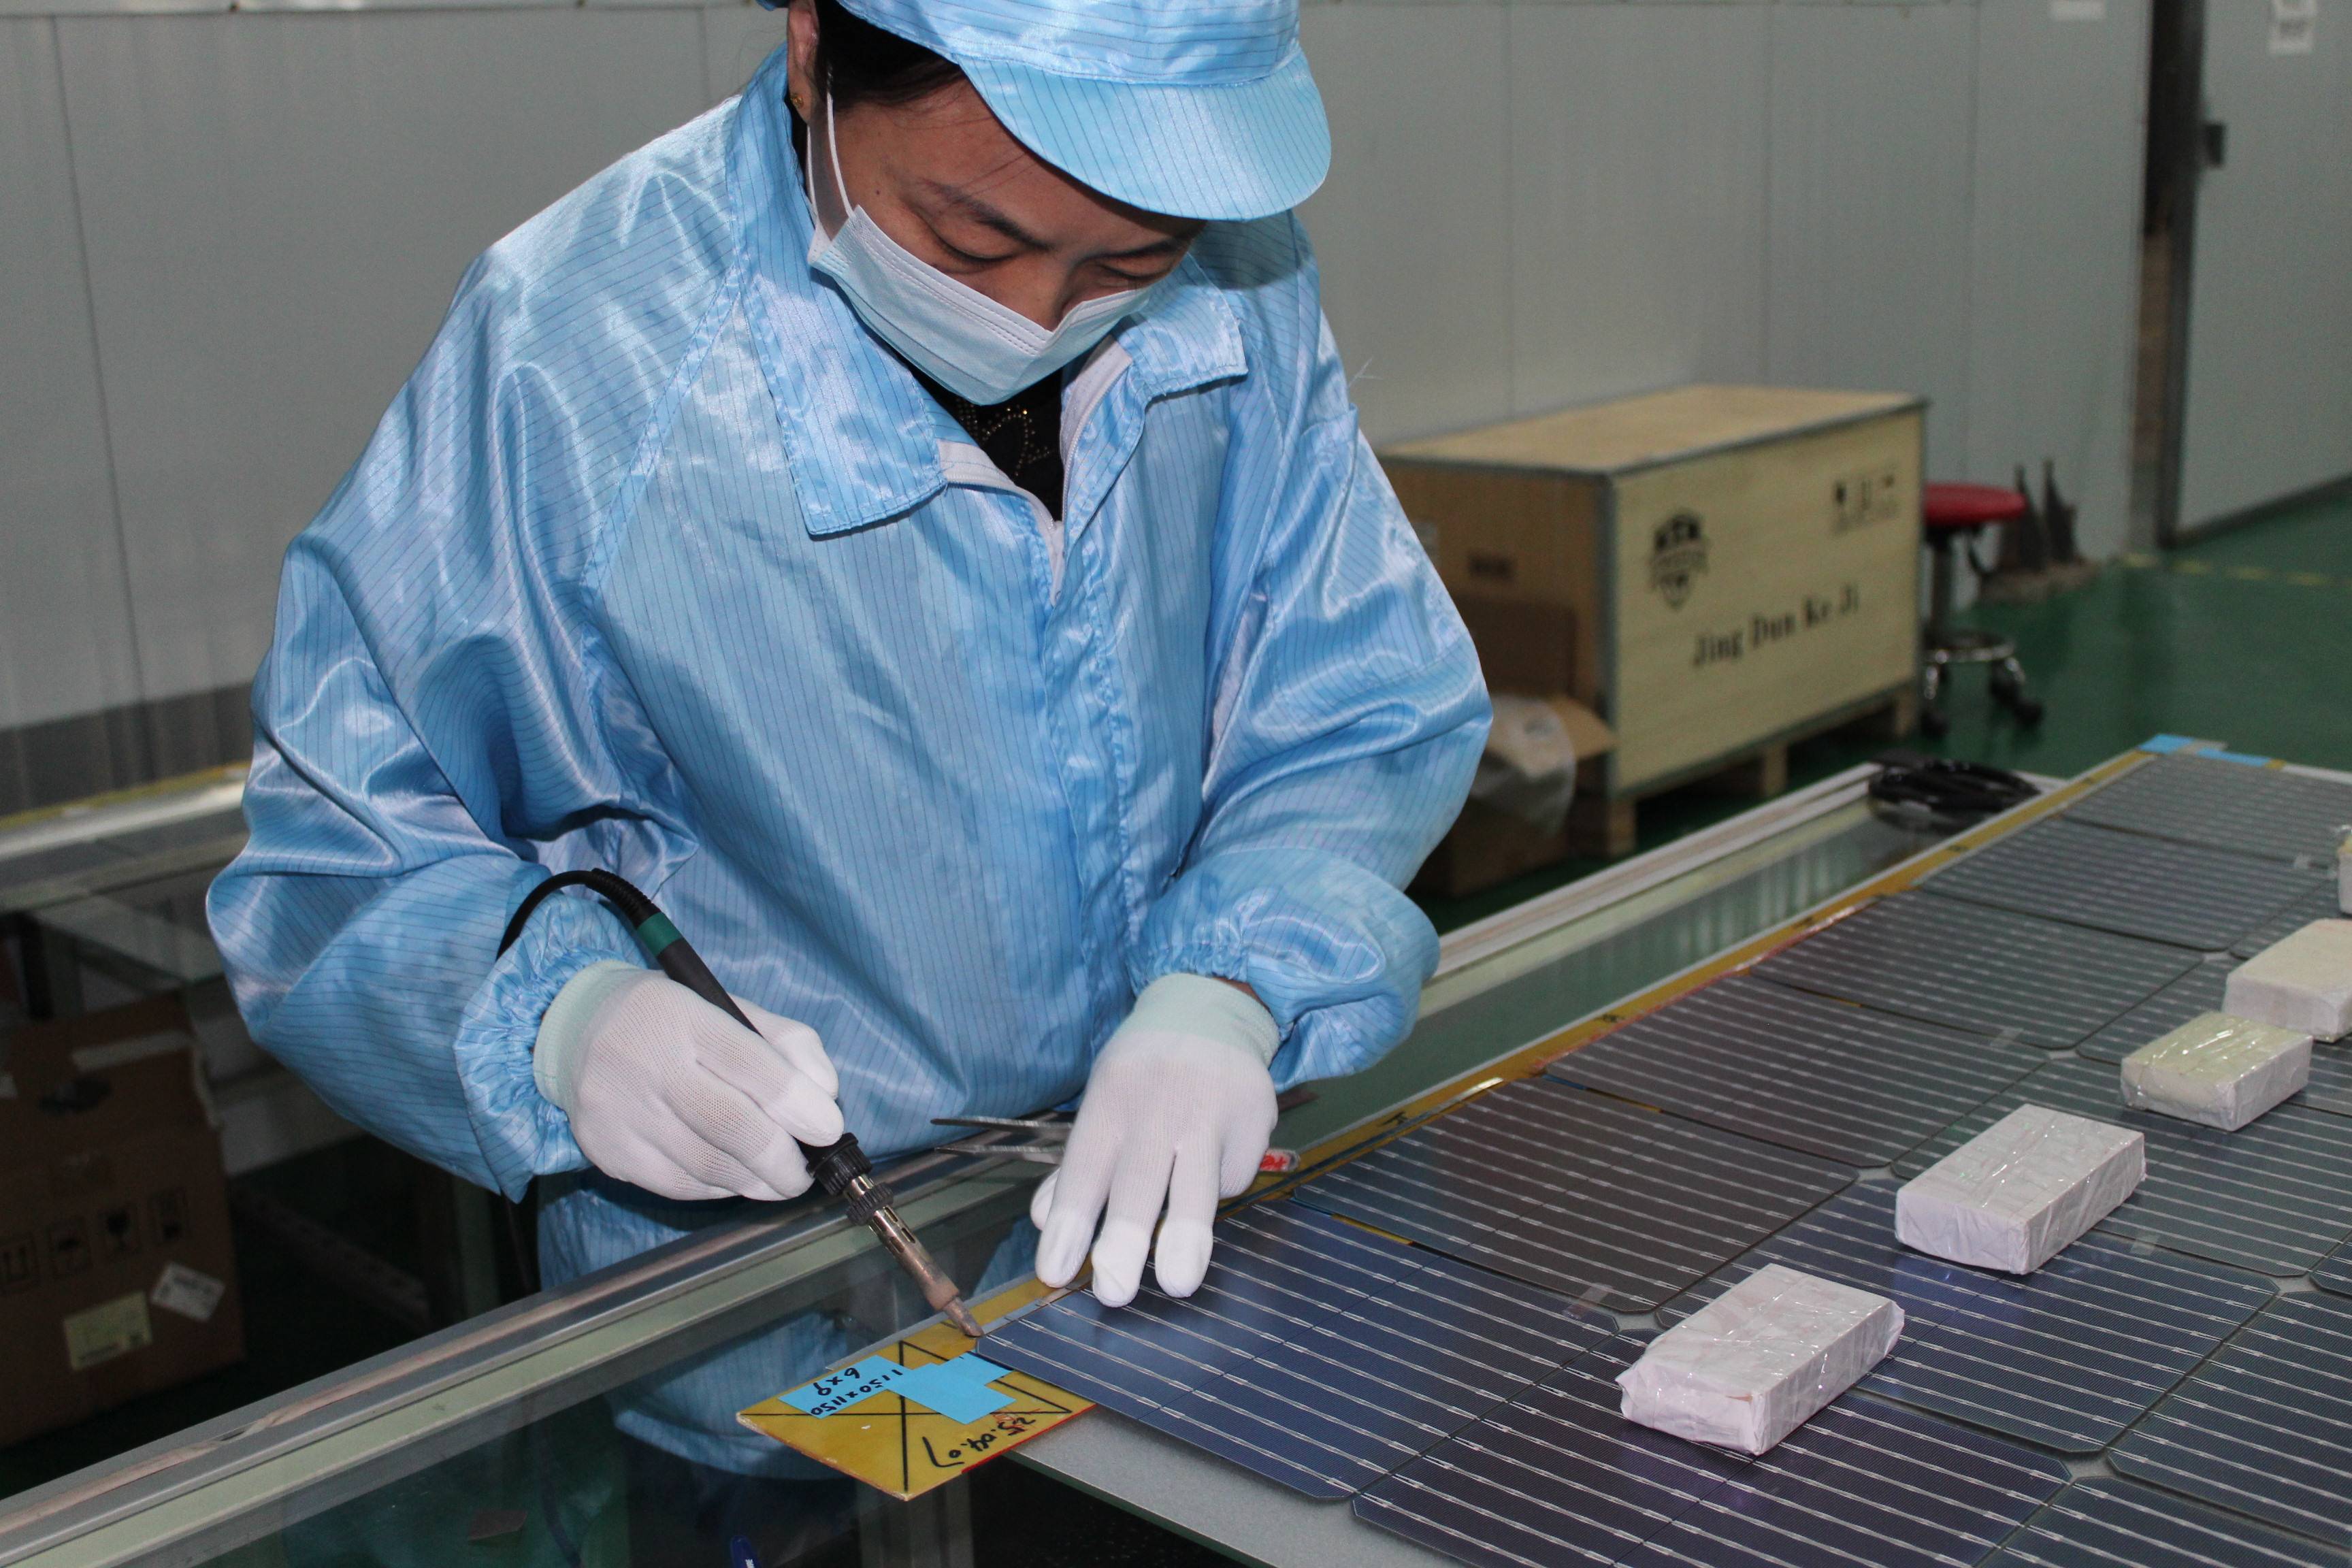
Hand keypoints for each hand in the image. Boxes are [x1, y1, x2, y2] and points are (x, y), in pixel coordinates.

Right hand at [535, 961, 843, 1201]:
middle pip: (728, 1125)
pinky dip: (718, 1188)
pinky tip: (733, 1176)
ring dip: (754, 1180)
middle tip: (804, 1173)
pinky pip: (677, 1185)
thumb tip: (825, 1095)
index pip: (749, 1063)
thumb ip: (789, 1043)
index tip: (829, 1128)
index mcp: (683, 1015)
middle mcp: (645, 1062)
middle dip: (781, 1159)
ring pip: (705, 1165)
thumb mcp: (731, 1007)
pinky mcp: (606, 1150)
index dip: (796, 1103)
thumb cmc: (672, 1020)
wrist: (576, 1030)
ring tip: (777, 1178)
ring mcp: (619, 1110)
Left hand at [1032, 975, 1279, 1305]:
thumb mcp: (1102, 1100)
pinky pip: (1234, 1174)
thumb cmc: (1144, 1071)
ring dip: (1186, 1236)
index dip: (1071, 1223)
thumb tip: (1047, 1219)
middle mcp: (1159, 1105)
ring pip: (1197, 1181)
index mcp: (1112, 1099)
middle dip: (1126, 1237)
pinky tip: (1212, 1168)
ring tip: (1178, 1284)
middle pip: (1139, 1178)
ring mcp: (1212, 1110)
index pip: (1085, 1168)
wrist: (1211, 1007)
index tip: (1055, 1272)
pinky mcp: (1255, 1116)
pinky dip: (1219, 1189)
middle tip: (1113, 1290)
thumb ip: (1077, 1164)